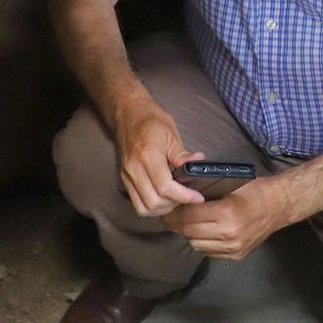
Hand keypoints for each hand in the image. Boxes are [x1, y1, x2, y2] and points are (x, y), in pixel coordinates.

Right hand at [113, 101, 205, 217]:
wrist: (127, 112)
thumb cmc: (150, 119)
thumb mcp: (171, 132)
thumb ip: (182, 154)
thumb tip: (198, 164)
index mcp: (147, 156)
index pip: (165, 187)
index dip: (184, 196)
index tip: (197, 196)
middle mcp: (134, 169)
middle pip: (154, 202)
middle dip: (174, 204)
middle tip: (188, 197)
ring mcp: (127, 175)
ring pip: (143, 208)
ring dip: (162, 209)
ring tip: (176, 199)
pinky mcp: (124, 179)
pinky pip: (137, 203)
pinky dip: (152, 206)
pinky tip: (164, 198)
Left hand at [163, 177, 292, 261]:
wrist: (279, 206)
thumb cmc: (255, 190)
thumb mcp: (230, 184)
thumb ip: (206, 192)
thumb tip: (181, 195)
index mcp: (227, 212)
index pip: (190, 216)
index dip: (176, 212)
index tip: (168, 207)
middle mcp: (229, 233)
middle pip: (190, 232)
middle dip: (177, 224)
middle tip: (169, 216)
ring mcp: (233, 247)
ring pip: (196, 244)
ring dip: (188, 234)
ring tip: (184, 223)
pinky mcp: (236, 255)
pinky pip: (208, 252)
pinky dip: (201, 242)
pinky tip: (202, 231)